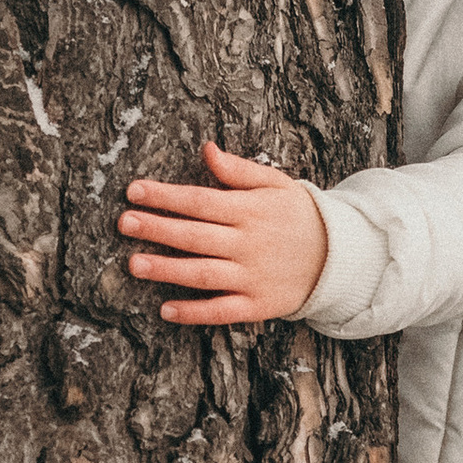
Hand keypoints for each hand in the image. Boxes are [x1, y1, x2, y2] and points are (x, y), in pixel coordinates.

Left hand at [117, 142, 328, 327]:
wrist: (338, 257)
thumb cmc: (298, 215)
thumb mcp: (275, 184)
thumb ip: (238, 170)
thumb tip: (207, 148)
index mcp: (249, 211)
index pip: (199, 201)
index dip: (165, 195)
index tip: (133, 191)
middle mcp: (248, 244)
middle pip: (195, 236)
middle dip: (157, 228)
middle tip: (124, 223)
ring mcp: (251, 277)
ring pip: (202, 274)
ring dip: (167, 270)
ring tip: (134, 264)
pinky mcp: (256, 305)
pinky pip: (221, 311)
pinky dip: (194, 313)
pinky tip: (166, 310)